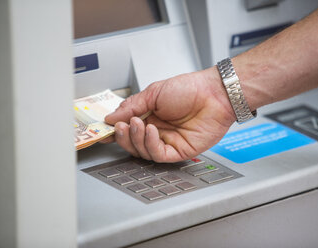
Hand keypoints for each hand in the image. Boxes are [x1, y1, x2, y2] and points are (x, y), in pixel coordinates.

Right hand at [104, 67, 235, 161]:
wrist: (214, 93)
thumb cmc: (190, 89)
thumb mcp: (154, 93)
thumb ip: (132, 106)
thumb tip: (111, 117)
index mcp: (150, 116)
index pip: (128, 128)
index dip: (116, 130)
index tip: (104, 129)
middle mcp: (158, 130)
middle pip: (133, 143)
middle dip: (123, 136)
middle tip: (120, 127)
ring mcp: (168, 141)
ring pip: (143, 151)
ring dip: (136, 139)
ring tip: (136, 123)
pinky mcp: (179, 151)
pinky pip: (159, 154)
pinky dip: (151, 144)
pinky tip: (151, 130)